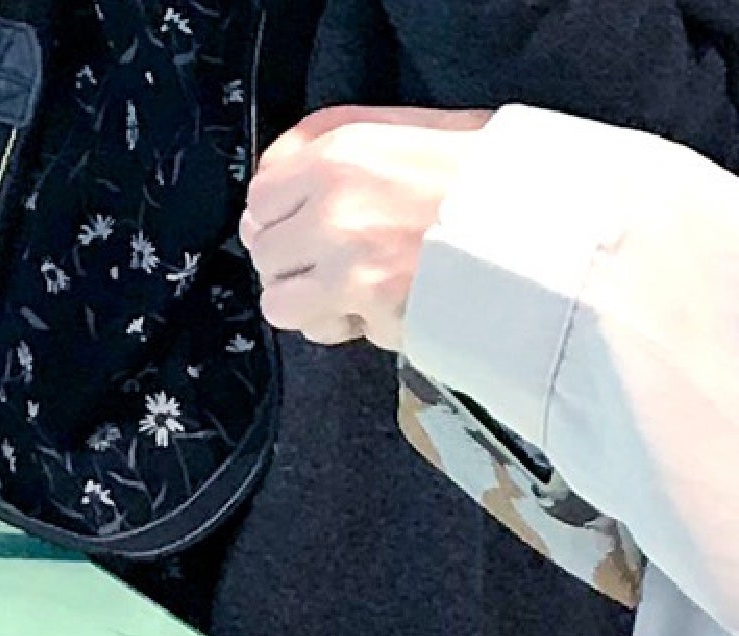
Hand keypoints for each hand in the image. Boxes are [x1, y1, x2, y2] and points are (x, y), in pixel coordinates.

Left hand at [239, 106, 494, 350]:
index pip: (262, 192)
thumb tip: (289, 173)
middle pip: (264, 248)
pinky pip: (316, 327)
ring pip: (277, 297)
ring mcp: (348, 251)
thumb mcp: (421, 134)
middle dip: (295, 265)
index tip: (301, 231)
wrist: (547, 228)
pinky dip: (339, 327)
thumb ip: (349, 151)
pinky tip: (375, 311)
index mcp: (346, 148)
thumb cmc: (495, 183)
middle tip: (336, 267)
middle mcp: (336, 196)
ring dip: (310, 302)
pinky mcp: (367, 299)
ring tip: (355, 293)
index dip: (278, 219)